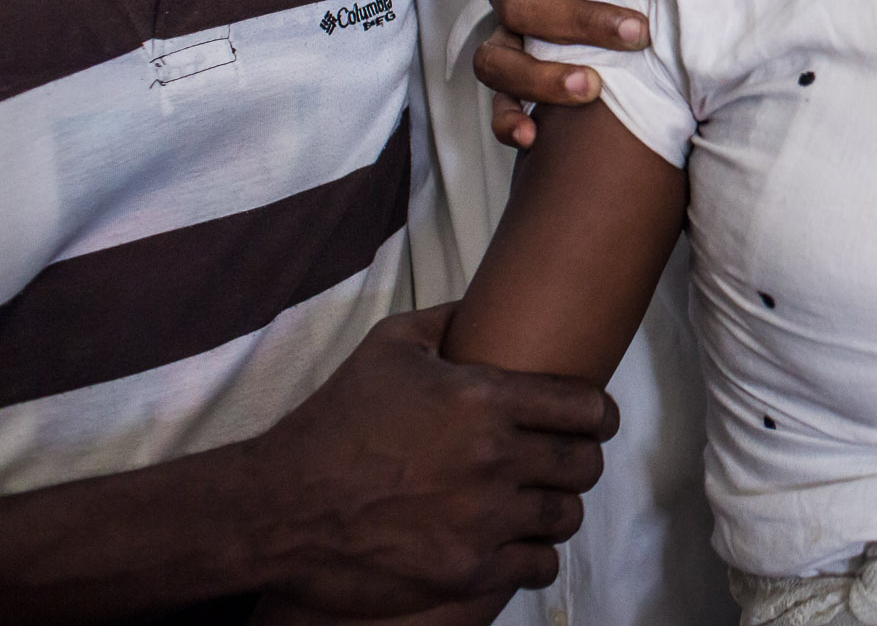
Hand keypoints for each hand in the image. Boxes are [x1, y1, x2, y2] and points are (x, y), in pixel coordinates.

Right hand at [244, 306, 619, 617]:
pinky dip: (533, 554)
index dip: (599, 414)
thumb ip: (448, 321)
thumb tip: (488, 306)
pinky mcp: (465, 570)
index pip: (586, 407)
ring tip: (539, 500)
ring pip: (565, 515)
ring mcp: (481, 519)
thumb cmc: (333, 421)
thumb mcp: (387, 347)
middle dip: (581, 459)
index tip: (596, 420)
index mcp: (483, 399)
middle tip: (564, 460)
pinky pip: (537, 564)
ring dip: (557, 506)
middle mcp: (492, 458)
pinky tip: (516, 542)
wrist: (278, 506)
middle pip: (584, 463)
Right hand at [476, 0, 656, 148]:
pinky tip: (534, 137)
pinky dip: (508, 119)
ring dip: (541, 75)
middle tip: (642, 32)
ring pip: (499, 56)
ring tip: (595, 88)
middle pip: (521, 4)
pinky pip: (494, 101)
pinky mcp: (512, 75)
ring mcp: (505, 32)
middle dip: (581, 20)